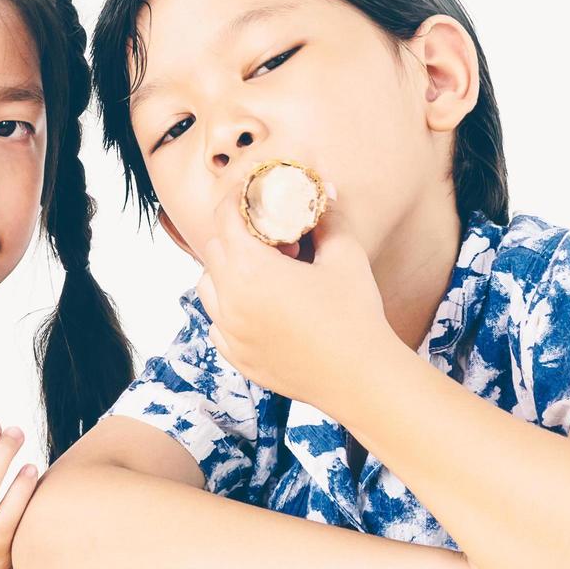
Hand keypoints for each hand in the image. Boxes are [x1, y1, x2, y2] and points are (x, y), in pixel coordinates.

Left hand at [196, 181, 397, 409]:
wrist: (361, 379)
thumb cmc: (355, 315)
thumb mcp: (345, 256)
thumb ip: (328, 218)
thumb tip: (323, 189)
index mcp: (250, 271)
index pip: (226, 218)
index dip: (237, 199)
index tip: (252, 194)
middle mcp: (230, 301)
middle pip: (214, 250)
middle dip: (237, 236)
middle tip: (272, 237)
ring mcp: (230, 333)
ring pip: (208, 288)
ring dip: (227, 272)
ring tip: (263, 273)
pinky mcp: (237, 358)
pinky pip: (217, 323)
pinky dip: (230, 309)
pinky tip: (261, 308)